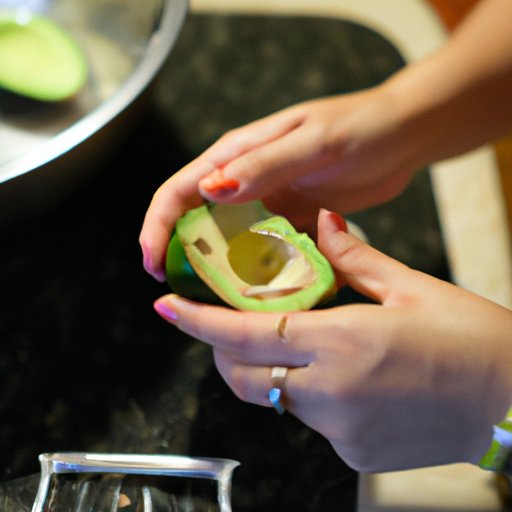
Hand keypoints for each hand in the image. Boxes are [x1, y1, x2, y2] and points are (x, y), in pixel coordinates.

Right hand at [139, 86, 419, 281]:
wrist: (401, 137)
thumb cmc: (360, 128)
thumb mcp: (312, 142)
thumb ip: (264, 164)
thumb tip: (210, 189)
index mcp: (238, 153)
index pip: (180, 189)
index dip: (158, 225)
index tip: (153, 263)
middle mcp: (245, 179)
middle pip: (196, 219)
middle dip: (181, 254)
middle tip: (179, 292)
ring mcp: (268, 201)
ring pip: (228, 240)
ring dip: (218, 268)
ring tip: (216, 300)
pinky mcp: (291, 219)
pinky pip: (263, 249)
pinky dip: (256, 270)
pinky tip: (260, 292)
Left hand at [153, 209, 511, 471]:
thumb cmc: (472, 340)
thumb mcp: (411, 286)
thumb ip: (354, 258)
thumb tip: (322, 224)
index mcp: (340, 340)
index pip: (245, 333)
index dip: (198, 322)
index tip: (167, 307)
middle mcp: (330, 391)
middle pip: (245, 376)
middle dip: (223, 352)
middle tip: (226, 328)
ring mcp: (340, 430)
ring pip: (278, 399)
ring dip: (272, 371)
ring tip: (298, 345)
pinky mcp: (354, 454)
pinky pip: (313, 422)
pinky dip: (313, 397)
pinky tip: (346, 380)